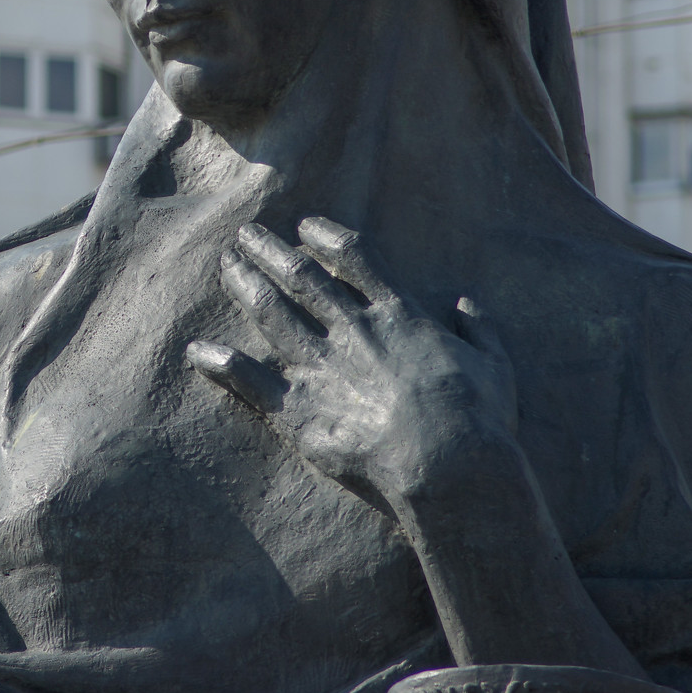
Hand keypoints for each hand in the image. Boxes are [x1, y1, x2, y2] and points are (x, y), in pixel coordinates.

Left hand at [186, 219, 518, 504]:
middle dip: (269, 253)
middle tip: (244, 234)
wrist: (447, 465)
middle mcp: (351, 332)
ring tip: (225, 266)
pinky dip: (221, 364)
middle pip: (301, 280)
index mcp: (397, 317)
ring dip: (245, 286)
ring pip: (271, 314)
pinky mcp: (298, 410)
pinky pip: (249, 381)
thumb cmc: (480, 419)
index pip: (354, 261)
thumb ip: (480, 330)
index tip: (303, 227)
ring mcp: (320, 368)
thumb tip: (467, 304)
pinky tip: (197, 351)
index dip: (325, 240)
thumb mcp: (494, 365)